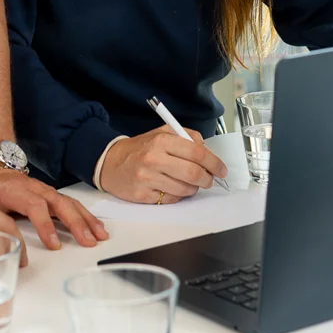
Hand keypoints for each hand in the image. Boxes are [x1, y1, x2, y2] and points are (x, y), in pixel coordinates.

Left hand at [0, 165, 109, 250]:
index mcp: (15, 190)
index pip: (35, 206)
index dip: (46, 225)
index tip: (55, 245)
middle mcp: (36, 188)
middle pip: (59, 203)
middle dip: (76, 223)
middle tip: (88, 241)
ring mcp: (46, 191)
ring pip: (70, 203)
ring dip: (86, 220)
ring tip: (99, 236)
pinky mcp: (53, 196)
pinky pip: (73, 204)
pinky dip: (86, 216)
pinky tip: (97, 227)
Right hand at [98, 127, 226, 203]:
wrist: (111, 162)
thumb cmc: (140, 148)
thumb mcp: (162, 133)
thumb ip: (187, 137)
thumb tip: (207, 151)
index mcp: (161, 141)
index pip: (197, 153)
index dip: (214, 163)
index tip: (221, 169)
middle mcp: (154, 159)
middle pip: (193, 173)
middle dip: (207, 179)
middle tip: (209, 179)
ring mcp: (148, 178)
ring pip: (185, 189)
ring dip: (193, 188)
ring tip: (189, 182)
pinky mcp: (143, 195)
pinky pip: (172, 199)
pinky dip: (178, 195)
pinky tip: (173, 187)